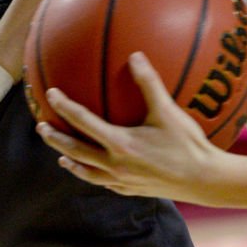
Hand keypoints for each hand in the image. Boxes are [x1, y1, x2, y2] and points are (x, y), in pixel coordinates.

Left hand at [37, 52, 225, 202]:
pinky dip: (95, 177)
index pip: (83, 122)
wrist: (204, 181)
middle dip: (56, 139)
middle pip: (75, 151)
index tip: (51, 95)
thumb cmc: (188, 145)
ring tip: (61, 158)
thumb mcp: (168, 111)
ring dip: (71, 162)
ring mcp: (122, 181)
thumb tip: (135, 55)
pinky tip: (97, 173)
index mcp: (119, 143)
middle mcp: (115, 165)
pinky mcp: (132, 191)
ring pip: (87, 173)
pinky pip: (106, 184)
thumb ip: (149, 83)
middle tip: (41, 128)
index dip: (64, 107)